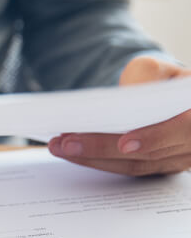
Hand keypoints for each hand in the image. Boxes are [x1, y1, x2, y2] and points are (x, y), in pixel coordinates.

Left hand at [48, 56, 190, 175]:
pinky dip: (98, 161)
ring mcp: (178, 160)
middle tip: (67, 143)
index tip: (124, 144)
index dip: (155, 138)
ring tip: (60, 147)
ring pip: (135, 166)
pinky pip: (127, 168)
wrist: (168, 98)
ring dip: (93, 158)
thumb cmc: (162, 81)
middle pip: (149, 154)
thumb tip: (121, 100)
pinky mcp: (157, 168)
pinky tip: (71, 153)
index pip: (185, 130)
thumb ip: (146, 76)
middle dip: (103, 149)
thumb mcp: (158, 69)